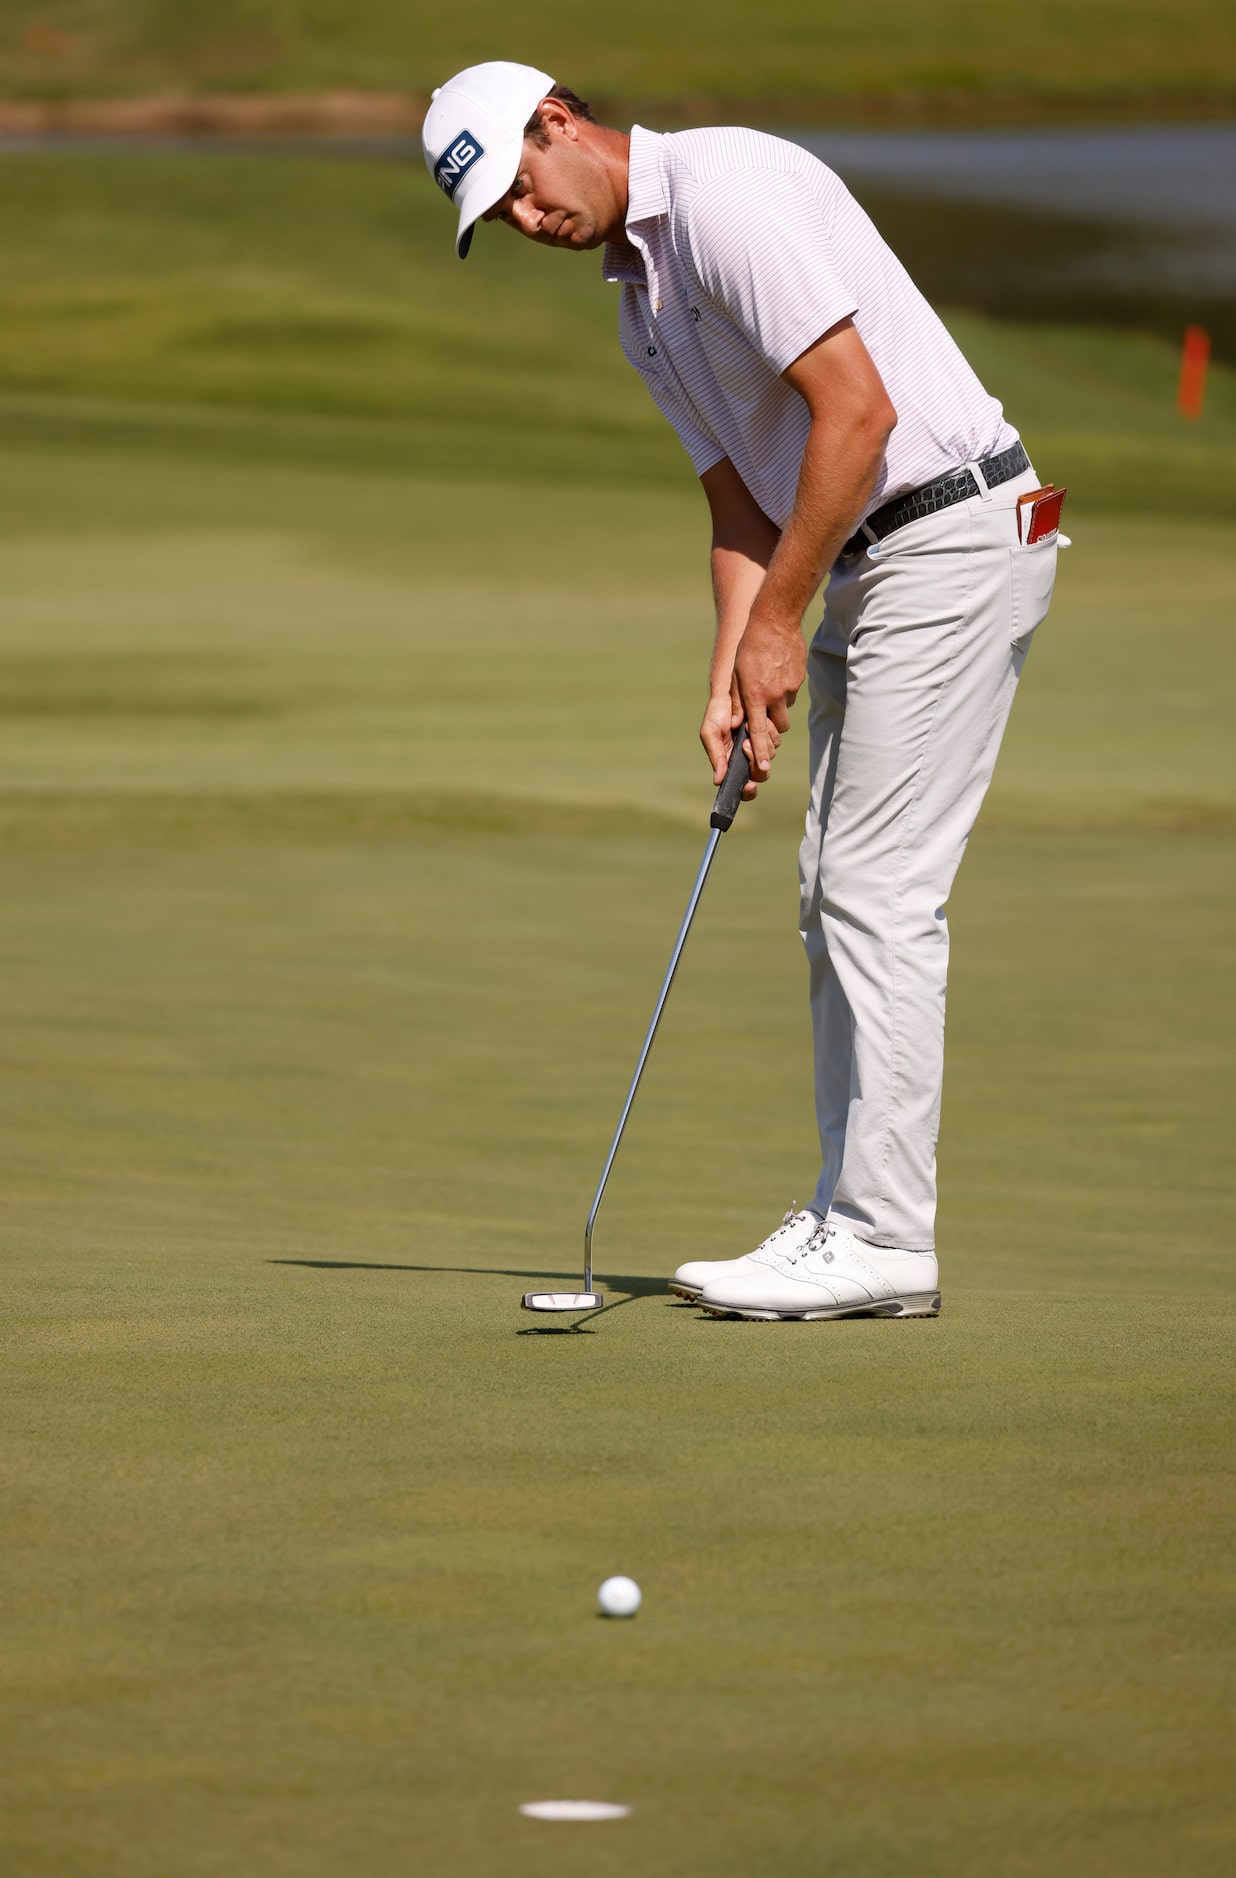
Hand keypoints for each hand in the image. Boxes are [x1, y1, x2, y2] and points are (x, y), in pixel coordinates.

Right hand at [699, 687, 761, 800]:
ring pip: (769, 756)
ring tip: (746, 727)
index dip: (747, 791)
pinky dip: (768, 732)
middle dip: (755, 763)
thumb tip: (718, 780)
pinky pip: (775, 740)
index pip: (742, 787)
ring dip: (760, 744)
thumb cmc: (717, 713)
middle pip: (760, 774)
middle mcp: (747, 758)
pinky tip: (758, 721)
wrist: (732, 690)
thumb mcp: (711, 733)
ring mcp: (760, 746)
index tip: (749, 785)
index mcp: (731, 763)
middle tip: (745, 744)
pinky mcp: (770, 733)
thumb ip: (716, 756)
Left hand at [733, 607, 805, 781]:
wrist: (775, 619)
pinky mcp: (799, 679)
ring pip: (785, 712)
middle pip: (777, 728)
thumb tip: (734, 725)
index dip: (761, 753)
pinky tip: (776, 674)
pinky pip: (791, 695)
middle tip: (763, 719)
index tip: (763, 768)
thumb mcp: (736, 675)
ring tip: (768, 689)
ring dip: (777, 710)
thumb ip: (736, 702)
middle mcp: (775, 695)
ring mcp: (790, 688)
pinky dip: (783, 691)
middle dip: (771, 729)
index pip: (759, 732)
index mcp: (756, 696)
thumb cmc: (749, 647)